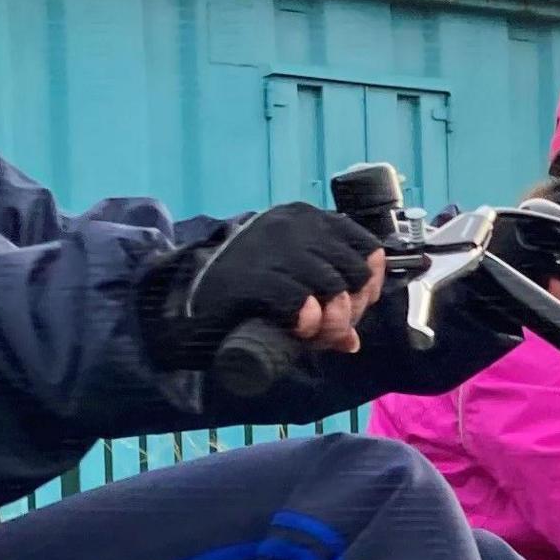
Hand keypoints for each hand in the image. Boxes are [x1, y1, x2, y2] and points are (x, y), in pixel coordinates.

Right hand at [167, 204, 386, 363]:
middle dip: (352, 307)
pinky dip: (306, 322)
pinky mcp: (252, 277)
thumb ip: (325, 303)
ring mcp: (270, 248)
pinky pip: (298, 301)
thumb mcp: (292, 285)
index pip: (364, 244)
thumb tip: (353, 340)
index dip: (369, 279)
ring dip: (332, 321)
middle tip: (335, 327)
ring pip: (330, 286)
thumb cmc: (247, 291)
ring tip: (317, 334)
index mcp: (305, 218)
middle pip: (352, 270)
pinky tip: (299, 328)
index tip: (361, 302)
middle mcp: (291, 226)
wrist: (190, 299)